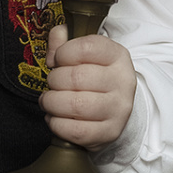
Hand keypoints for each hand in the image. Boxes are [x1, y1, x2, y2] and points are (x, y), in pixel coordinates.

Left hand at [40, 29, 136, 145]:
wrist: (114, 109)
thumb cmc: (93, 78)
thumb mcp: (83, 54)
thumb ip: (65, 41)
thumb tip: (56, 39)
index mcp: (117, 56)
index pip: (87, 47)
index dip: (63, 53)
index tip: (58, 60)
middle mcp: (123, 81)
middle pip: (77, 77)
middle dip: (54, 80)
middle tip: (52, 84)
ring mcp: (119, 109)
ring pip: (75, 105)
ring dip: (52, 103)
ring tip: (49, 101)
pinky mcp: (110, 132)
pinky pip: (75, 130)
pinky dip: (56, 124)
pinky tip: (55, 117)